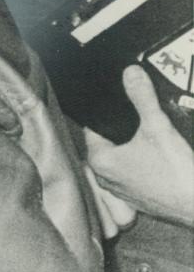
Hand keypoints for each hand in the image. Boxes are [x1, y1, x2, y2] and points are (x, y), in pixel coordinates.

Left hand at [84, 66, 193, 227]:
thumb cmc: (176, 171)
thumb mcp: (157, 127)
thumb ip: (142, 98)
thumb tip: (130, 71)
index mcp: (99, 160)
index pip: (94, 126)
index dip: (108, 111)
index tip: (121, 99)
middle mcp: (105, 178)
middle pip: (109, 142)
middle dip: (123, 128)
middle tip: (139, 114)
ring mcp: (122, 192)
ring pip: (123, 158)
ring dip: (134, 147)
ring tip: (150, 132)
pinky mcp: (140, 199)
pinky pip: (135, 174)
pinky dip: (143, 163)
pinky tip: (158, 155)